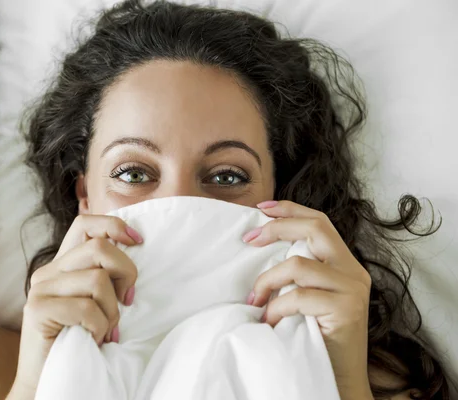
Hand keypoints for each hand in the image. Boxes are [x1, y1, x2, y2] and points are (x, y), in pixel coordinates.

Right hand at [9, 215, 141, 397]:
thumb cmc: (81, 342)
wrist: (50, 381)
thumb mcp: (98, 302)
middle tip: (126, 302)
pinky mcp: (38, 309)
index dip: (114, 225)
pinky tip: (93, 340)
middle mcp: (48, 271)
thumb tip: (134, 249)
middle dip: (126, 274)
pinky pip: (87, 308)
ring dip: (111, 312)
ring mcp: (41, 289)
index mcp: (63, 265)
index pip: (85, 224)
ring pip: (98, 280)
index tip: (138, 241)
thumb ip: (106, 277)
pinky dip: (99, 327)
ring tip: (104, 330)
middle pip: (100, 248)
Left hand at [243, 200, 372, 399]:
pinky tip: (269, 322)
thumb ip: (298, 272)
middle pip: (315, 228)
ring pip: (298, 265)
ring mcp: (352, 289)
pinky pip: (298, 297)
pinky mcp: (346, 310)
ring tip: (254, 301)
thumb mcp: (307, 296)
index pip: (319, 222)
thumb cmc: (315, 336)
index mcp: (344, 263)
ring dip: (267, 281)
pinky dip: (276, 308)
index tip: (260, 208)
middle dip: (277, 228)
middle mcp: (353, 271)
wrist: (338, 377)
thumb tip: (260, 245)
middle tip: (249, 239)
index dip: (290, 209)